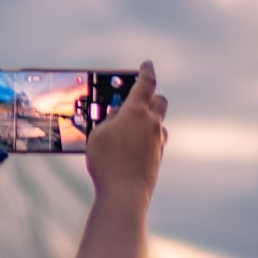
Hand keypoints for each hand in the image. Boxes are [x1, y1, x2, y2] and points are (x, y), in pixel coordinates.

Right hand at [85, 60, 167, 199]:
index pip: (146, 84)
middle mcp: (152, 124)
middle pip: (159, 101)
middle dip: (151, 96)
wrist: (125, 192)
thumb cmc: (107, 161)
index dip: (146, 72)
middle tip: (137, 97)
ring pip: (158, 121)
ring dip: (148, 118)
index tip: (147, 64)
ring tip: (129, 125)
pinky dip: (146, 136)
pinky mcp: (157, 156)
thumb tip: (118, 115)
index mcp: (136, 112)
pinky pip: (155, 139)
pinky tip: (132, 144)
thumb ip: (108, 120)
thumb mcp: (98, 134)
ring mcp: (157, 141)